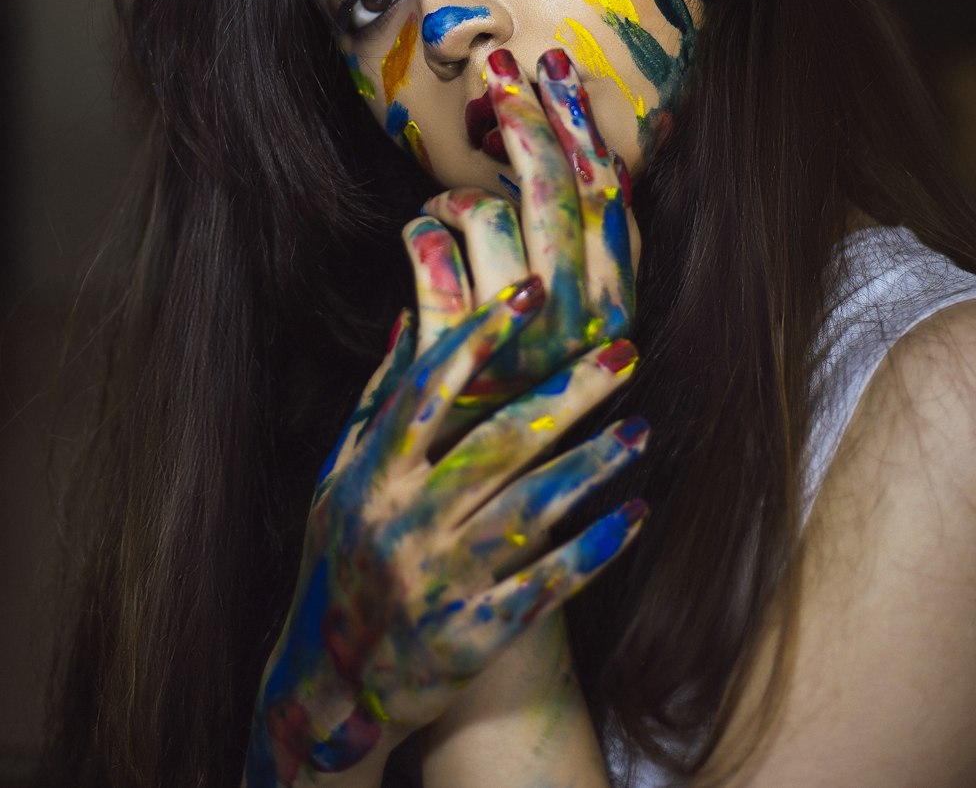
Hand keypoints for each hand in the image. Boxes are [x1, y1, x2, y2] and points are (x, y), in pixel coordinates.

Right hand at [244, 281, 647, 786]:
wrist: (327, 688)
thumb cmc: (339, 562)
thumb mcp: (338, 481)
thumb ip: (378, 402)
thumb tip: (413, 319)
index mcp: (372, 477)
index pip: (430, 390)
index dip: (481, 337)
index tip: (532, 293)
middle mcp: (403, 522)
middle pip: (499, 441)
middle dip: (568, 392)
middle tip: (624, 351)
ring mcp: (439, 582)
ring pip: (532, 509)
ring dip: (594, 463)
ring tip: (641, 427)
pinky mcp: (473, 635)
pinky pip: (547, 584)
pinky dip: (595, 549)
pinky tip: (636, 514)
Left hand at [414, 47, 638, 413]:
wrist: (479, 476)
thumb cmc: (530, 373)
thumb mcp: (589, 307)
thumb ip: (608, 232)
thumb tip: (664, 129)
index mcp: (615, 306)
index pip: (605, 193)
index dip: (579, 123)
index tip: (556, 67)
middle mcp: (575, 322)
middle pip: (552, 190)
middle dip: (524, 115)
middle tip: (498, 67)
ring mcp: (515, 338)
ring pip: (485, 211)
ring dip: (455, 195)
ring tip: (447, 212)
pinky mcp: (455, 353)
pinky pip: (429, 252)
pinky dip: (419, 231)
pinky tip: (421, 237)